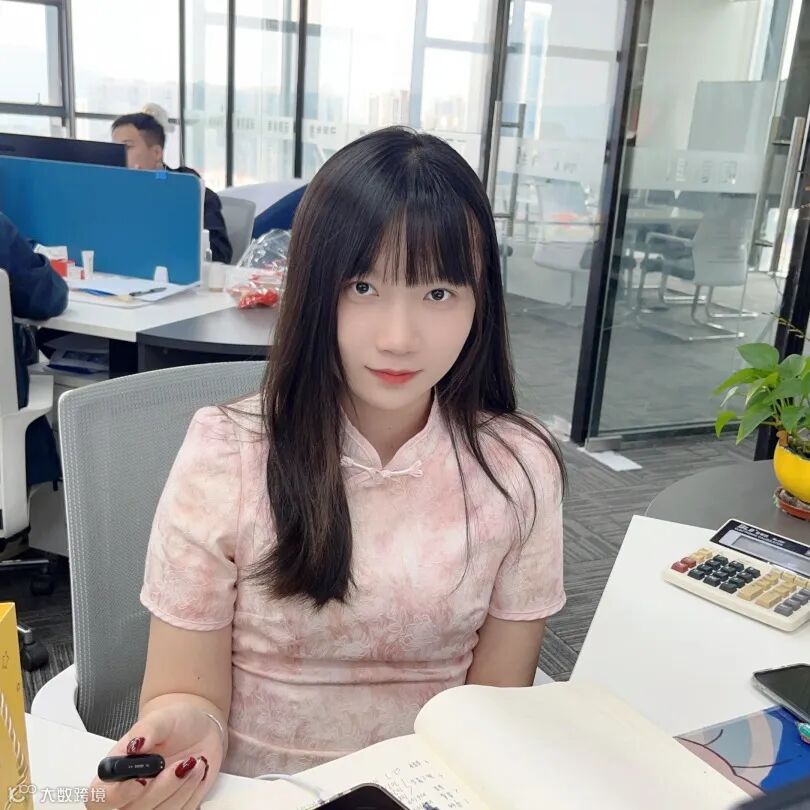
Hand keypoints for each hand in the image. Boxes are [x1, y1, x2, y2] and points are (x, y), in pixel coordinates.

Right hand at [86, 704, 223, 808]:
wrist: (199, 730)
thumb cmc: (174, 724)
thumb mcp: (162, 718)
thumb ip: (147, 730)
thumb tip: (135, 744)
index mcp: (115, 771)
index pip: (99, 797)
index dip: (117, 794)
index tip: (141, 780)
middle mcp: (129, 793)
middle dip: (161, 789)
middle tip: (181, 765)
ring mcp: (151, 805)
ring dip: (181, 789)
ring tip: (194, 762)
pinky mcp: (173, 808)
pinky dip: (193, 793)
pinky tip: (197, 772)